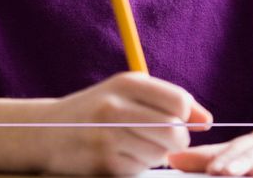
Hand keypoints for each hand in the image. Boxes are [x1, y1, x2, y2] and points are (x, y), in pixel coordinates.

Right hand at [36, 72, 212, 174]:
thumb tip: (206, 120)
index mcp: (124, 83)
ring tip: (133, 144)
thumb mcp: (125, 93)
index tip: (175, 119)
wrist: (45, 132)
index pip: (178, 101)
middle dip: (176, 140)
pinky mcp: (103, 165)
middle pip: (175, 131)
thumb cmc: (95, 110)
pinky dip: (137, 167)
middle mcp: (114, 107)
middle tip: (162, 139)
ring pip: (160, 155)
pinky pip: (141, 170)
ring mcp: (107, 138)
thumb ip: (167, 101)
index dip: (185, 115)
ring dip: (155, 155)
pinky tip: (118, 156)